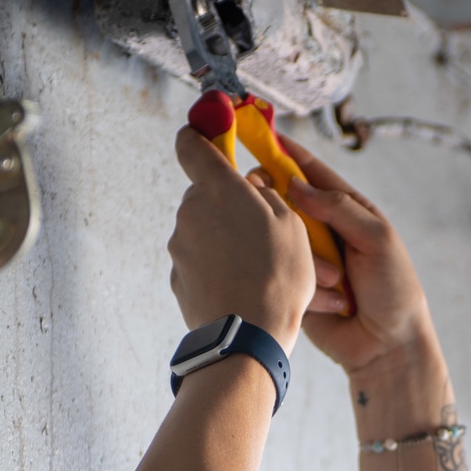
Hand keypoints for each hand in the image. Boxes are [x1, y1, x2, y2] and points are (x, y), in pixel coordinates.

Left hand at [169, 126, 316, 351]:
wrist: (247, 337)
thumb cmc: (277, 278)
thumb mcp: (292, 226)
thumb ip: (267, 196)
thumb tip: (251, 186)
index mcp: (218, 189)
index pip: (192, 145)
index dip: (200, 135)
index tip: (207, 133)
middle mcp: (190, 213)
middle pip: (207, 195)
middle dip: (232, 206)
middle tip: (265, 229)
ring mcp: (180, 247)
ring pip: (207, 233)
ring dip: (231, 243)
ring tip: (265, 270)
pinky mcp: (178, 278)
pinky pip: (202, 263)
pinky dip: (221, 270)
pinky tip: (247, 288)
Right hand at [276, 134, 438, 376]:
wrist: (387, 348)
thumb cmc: (395, 291)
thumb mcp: (378, 241)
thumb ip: (340, 209)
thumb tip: (297, 186)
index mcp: (347, 212)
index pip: (312, 174)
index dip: (287, 153)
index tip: (261, 134)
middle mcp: (323, 231)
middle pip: (284, 199)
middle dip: (267, 193)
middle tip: (250, 188)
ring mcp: (306, 258)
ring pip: (274, 234)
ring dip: (276, 237)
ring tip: (286, 248)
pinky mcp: (293, 286)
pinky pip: (276, 270)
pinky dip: (283, 273)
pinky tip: (293, 282)